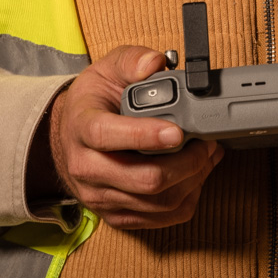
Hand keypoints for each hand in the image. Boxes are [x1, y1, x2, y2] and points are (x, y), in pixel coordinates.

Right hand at [46, 45, 224, 228]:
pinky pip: (159, 218)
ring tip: (207, 156)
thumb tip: (154, 63)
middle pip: (142, 179)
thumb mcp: (106, 69)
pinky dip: (186, 198)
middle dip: (185, 162)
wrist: (70, 136)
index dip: (144, 136)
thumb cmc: (93, 102)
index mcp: (82, 127)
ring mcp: (100, 195)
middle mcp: (87, 167)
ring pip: (156, 202)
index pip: (107, 136)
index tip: (177, 131)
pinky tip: (195, 176)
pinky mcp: (116, 214)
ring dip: (192, 180)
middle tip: (206, 142)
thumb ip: (132, 60)